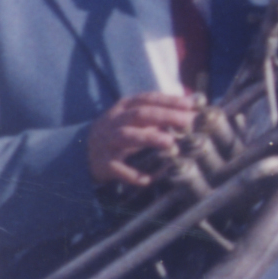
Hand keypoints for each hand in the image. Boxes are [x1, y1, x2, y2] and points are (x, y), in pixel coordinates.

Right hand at [87, 90, 206, 188]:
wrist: (81, 153)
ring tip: (170, 142)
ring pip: (126, 136)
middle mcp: (114, 122)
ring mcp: (106, 142)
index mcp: (124, 108)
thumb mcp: (136, 120)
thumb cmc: (120, 132)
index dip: (168, 100)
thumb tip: (196, 110)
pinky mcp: (102, 163)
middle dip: (163, 115)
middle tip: (186, 121)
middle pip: (139, 114)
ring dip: (148, 138)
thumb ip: (161, 114)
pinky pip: (116, 168)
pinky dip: (131, 174)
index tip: (190, 104)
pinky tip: (147, 179)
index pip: (147, 99)